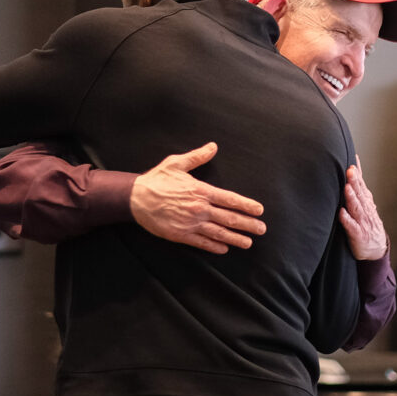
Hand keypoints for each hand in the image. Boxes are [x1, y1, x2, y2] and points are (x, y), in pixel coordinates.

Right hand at [130, 142, 265, 253]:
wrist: (134, 198)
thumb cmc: (156, 179)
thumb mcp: (177, 163)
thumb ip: (197, 156)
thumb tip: (213, 146)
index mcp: (201, 191)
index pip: (230, 199)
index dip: (247, 205)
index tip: (260, 210)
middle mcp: (199, 208)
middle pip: (229, 218)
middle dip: (248, 225)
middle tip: (262, 229)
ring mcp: (191, 223)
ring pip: (219, 233)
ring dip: (236, 238)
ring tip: (249, 243)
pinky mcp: (180, 235)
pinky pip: (201, 242)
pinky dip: (214, 246)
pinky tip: (224, 249)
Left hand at [338, 155, 387, 259]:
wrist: (377, 250)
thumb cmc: (367, 226)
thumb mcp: (366, 207)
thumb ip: (359, 192)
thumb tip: (353, 172)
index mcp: (366, 203)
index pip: (362, 185)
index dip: (358, 174)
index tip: (353, 162)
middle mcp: (365, 211)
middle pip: (360, 194)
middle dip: (355, 182)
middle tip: (350, 170)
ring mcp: (362, 222)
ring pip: (356, 208)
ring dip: (351, 197)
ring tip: (347, 188)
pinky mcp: (358, 235)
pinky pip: (351, 226)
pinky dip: (346, 219)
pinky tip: (341, 213)